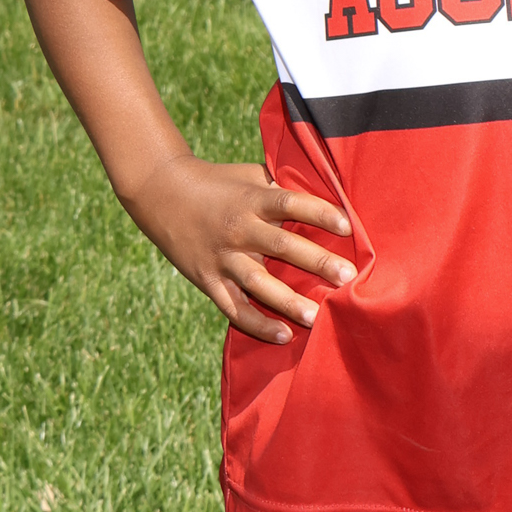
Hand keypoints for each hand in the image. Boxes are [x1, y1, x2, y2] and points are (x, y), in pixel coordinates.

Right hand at [122, 153, 355, 343]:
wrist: (163, 194)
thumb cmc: (219, 182)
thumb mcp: (251, 175)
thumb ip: (283, 185)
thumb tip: (328, 189)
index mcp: (253, 200)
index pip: (291, 204)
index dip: (320, 213)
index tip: (348, 227)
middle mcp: (239, 229)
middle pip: (281, 246)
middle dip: (316, 262)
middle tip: (348, 277)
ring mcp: (223, 258)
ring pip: (258, 283)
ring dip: (287, 301)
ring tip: (316, 316)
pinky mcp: (209, 281)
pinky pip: (234, 308)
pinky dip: (257, 324)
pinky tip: (283, 336)